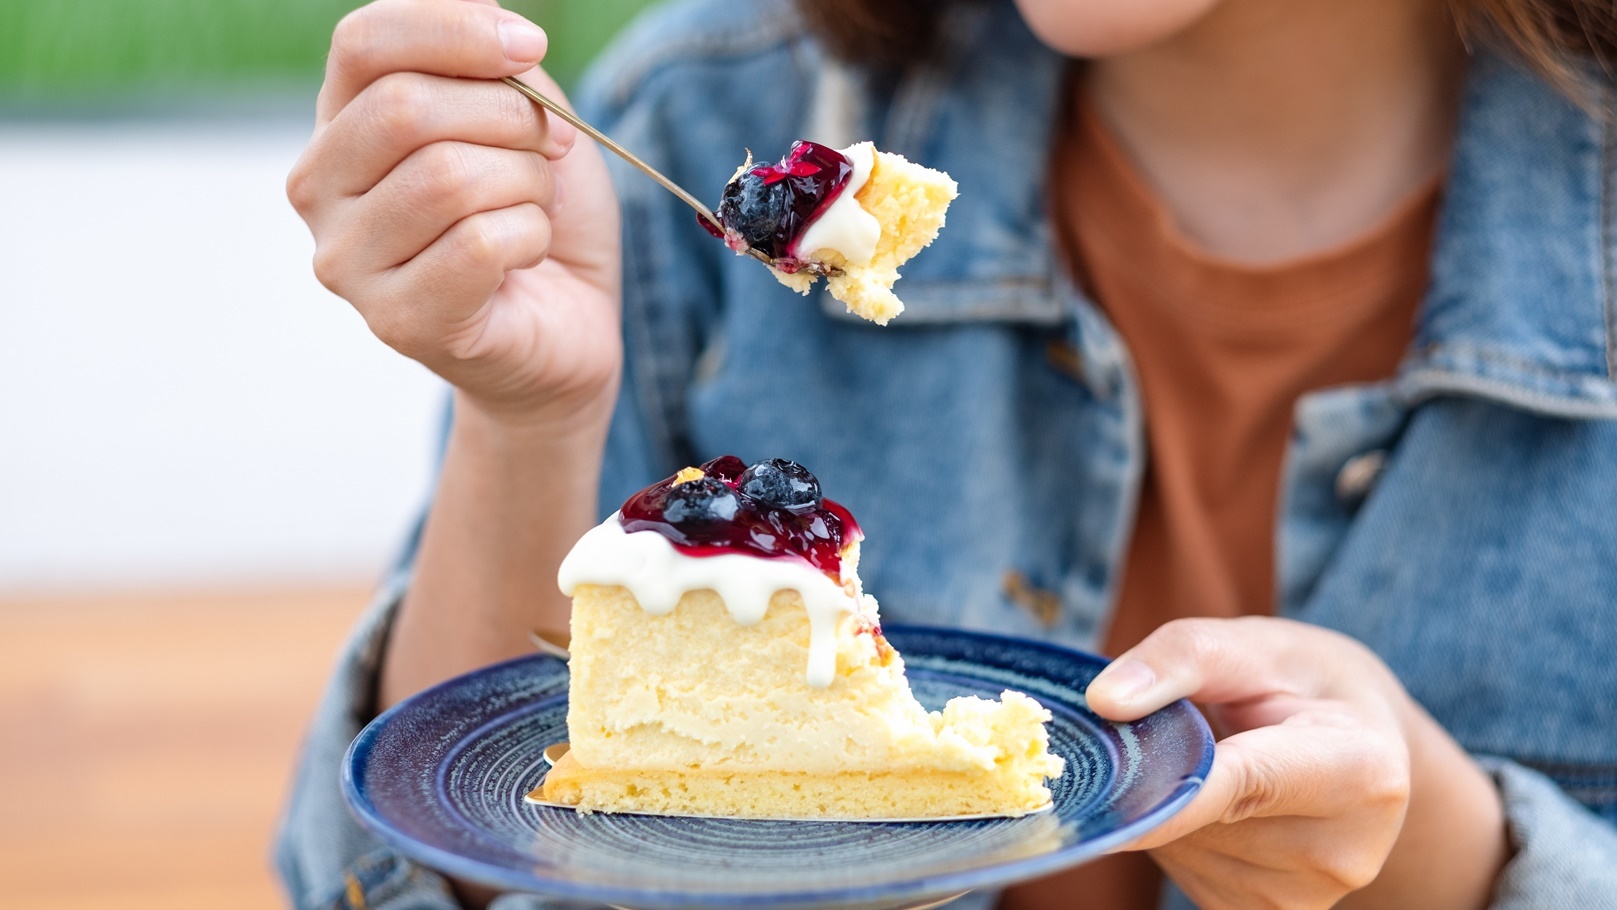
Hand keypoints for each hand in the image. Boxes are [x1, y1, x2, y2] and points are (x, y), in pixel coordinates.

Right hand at [286, 0, 621, 430]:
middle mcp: (320, 189)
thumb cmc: (536, 215)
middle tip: (550, 150)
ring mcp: (347, 262)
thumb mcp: (526, 116)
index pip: (365, 43)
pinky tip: (524, 257)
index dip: (456, 30)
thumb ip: (493, 64)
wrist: (566, 329)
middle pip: (405, 108)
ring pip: (447, 178)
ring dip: (526, 183)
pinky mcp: (396, 319)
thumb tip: (485, 17)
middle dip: (509, 118)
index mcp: (340, 122)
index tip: (531, 46)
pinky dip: (529, 237)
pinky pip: (477, 243)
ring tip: (532, 208)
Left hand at [1086, 617, 1507, 909]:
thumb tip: (1103, 700)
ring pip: (1181, 850)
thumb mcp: (1252, 644)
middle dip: (1166, 771)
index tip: (1105, 790)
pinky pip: (1185, 873)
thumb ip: (1179, 658)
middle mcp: (1343, 850)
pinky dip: (1178, 834)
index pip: (1242, 783)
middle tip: (1188, 725)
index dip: (1168, 787)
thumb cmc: (1300, 683)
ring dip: (1170, 803)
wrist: (1359, 744)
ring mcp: (1307, 896)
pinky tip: (1216, 804)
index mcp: (1361, 769)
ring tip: (1217, 762)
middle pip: (1200, 819)